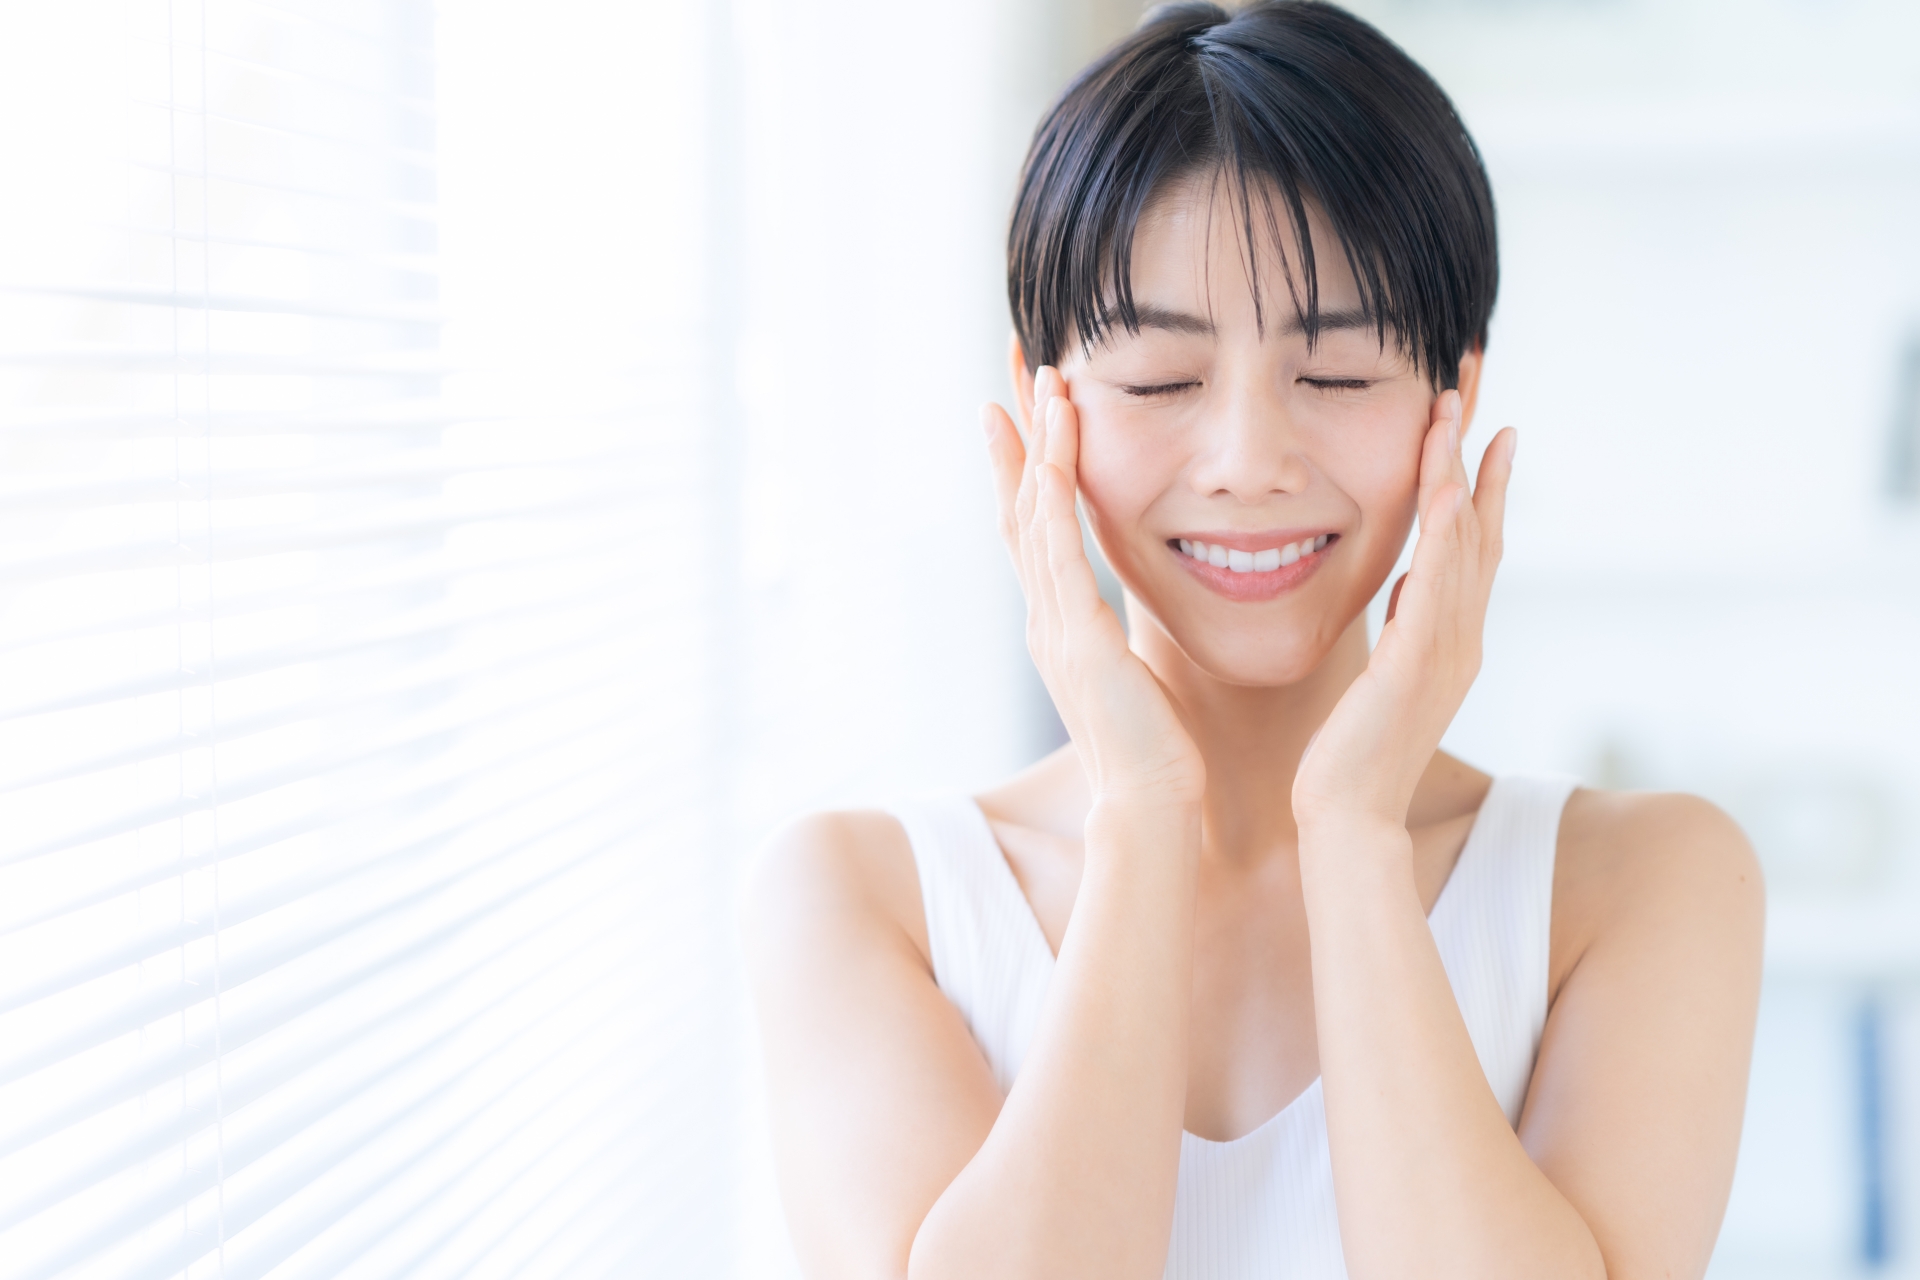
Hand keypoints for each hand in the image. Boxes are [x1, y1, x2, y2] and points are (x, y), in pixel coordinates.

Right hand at [983, 368, 1205, 807]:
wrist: (1151, 805)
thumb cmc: (1156, 752)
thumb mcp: (1135, 677)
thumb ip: (1126, 640)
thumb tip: (1140, 619)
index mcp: (1060, 621)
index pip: (1037, 523)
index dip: (1030, 458)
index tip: (1028, 400)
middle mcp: (1045, 612)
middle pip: (1018, 500)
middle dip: (1017, 427)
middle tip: (1013, 358)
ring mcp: (1053, 619)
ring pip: (1034, 508)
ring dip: (1037, 436)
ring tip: (1039, 375)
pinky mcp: (1076, 628)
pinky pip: (1059, 539)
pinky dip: (1058, 481)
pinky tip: (1062, 433)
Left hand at [1291, 391, 1515, 830]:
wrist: (1346, 819)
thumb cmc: (1350, 756)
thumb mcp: (1382, 675)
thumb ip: (1402, 627)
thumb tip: (1407, 581)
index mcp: (1450, 641)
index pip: (1472, 547)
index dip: (1482, 485)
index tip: (1484, 429)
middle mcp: (1461, 639)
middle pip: (1479, 529)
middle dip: (1478, 458)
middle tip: (1477, 392)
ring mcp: (1446, 651)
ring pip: (1462, 545)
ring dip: (1459, 474)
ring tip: (1456, 414)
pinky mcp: (1416, 664)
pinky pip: (1437, 584)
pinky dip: (1444, 532)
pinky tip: (1443, 487)